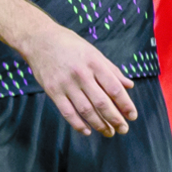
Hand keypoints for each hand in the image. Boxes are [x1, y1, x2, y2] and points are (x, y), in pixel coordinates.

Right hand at [23, 22, 136, 136]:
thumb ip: (111, 69)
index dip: (125, 104)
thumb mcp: (93, 52)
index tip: (132, 115)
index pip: (114, 88)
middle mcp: (81, 74)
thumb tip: (129, 85)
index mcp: (94, 62)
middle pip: (102, 102)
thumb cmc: (69, 44)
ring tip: (109, 132)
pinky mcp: (52, 91)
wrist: (39, 39)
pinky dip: (78, 124)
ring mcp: (65, 83)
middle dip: (115, 119)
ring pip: (86, 110)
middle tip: (123, 129)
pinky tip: (88, 130)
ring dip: (100, 124)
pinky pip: (67, 112)